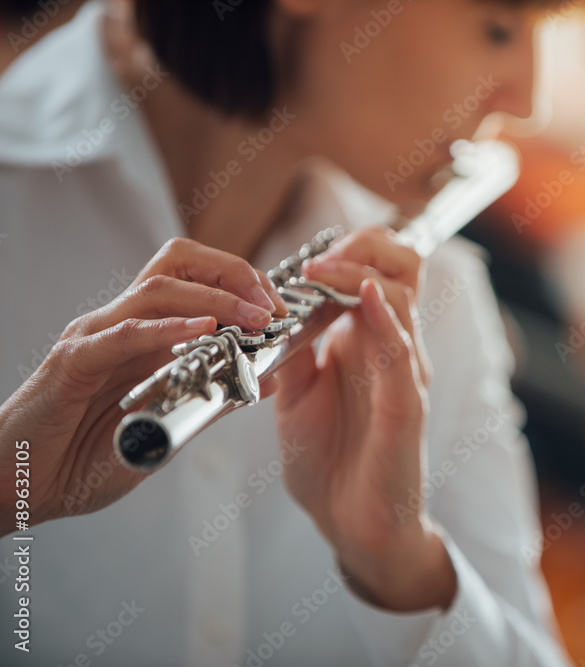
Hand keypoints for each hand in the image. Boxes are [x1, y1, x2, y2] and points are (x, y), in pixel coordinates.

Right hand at [0, 238, 285, 533]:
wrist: (18, 486)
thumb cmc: (83, 457)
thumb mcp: (167, 427)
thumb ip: (212, 401)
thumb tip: (266, 380)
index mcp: (144, 333)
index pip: (196, 278)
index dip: (243, 283)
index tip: (281, 311)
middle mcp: (120, 324)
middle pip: (178, 263)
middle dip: (234, 274)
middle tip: (272, 307)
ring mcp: (95, 337)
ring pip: (157, 289)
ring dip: (216, 299)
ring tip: (254, 318)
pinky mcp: (73, 362)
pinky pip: (122, 334)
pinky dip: (166, 328)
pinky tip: (203, 332)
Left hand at [274, 227, 456, 611]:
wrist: (350, 524)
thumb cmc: (329, 461)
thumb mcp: (296, 394)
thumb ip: (293, 350)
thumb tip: (271, 307)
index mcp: (369, 343)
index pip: (380, 272)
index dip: (351, 250)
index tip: (307, 257)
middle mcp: (394, 351)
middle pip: (404, 271)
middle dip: (366, 247)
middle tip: (320, 257)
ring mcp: (404, 376)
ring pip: (402, 302)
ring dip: (360, 276)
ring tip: (323, 271)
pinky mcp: (407, 409)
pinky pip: (402, 354)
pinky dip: (386, 321)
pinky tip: (365, 301)